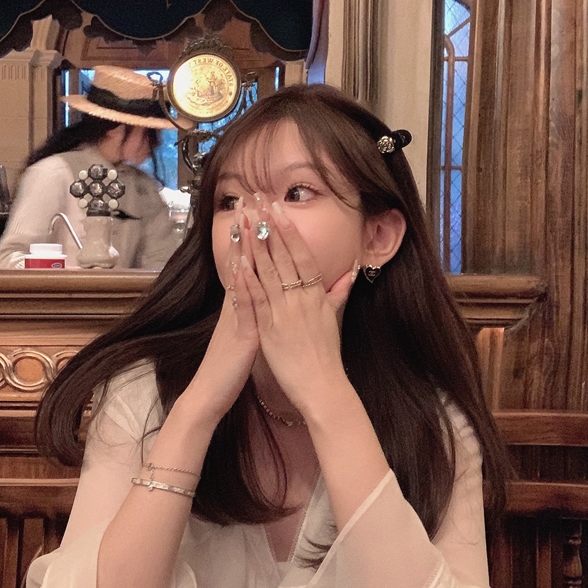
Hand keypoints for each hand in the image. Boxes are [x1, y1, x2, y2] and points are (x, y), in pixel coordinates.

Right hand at [181, 210, 258, 425]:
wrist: (209, 395)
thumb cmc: (227, 368)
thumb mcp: (241, 334)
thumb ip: (247, 312)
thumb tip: (253, 295)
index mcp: (239, 305)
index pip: (245, 263)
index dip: (250, 236)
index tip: (253, 209)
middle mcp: (235, 305)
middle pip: (241, 260)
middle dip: (246, 230)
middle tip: (247, 199)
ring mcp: (235, 317)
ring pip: (240, 276)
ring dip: (242, 249)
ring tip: (244, 220)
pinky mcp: (239, 334)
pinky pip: (242, 306)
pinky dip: (243, 287)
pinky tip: (243, 268)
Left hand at [238, 197, 356, 417]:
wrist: (323, 386)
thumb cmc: (327, 356)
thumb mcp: (335, 320)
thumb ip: (338, 294)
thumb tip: (350, 273)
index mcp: (316, 295)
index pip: (302, 255)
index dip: (289, 231)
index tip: (278, 209)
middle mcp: (301, 299)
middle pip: (283, 256)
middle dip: (269, 226)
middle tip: (258, 200)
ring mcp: (285, 312)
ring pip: (268, 272)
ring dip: (255, 244)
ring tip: (245, 220)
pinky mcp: (270, 329)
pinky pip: (257, 300)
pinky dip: (247, 280)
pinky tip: (238, 262)